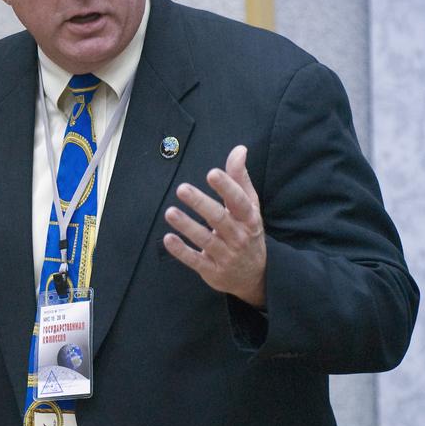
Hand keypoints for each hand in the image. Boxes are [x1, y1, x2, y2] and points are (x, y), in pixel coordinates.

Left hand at [163, 145, 266, 307]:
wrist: (256, 275)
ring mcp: (225, 255)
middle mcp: (239, 237)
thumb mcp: (250, 207)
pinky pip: (195, 260)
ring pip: (205, 240)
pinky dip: (181, 251)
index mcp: (249, 218)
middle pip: (219, 219)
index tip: (212, 173)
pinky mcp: (212, 271)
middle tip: (182, 189)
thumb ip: (240, 178)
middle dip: (201, 204)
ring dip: (187, 226)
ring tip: (170, 212)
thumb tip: (239, 150)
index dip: (227, 187)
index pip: (239, 201)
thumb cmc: (248, 232)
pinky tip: (168, 239)